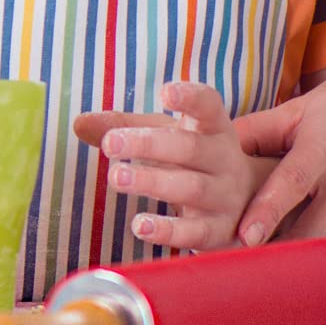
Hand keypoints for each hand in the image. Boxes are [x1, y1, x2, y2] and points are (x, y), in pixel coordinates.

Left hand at [74, 81, 257, 250]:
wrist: (246, 205)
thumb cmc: (193, 159)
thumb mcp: (166, 135)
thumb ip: (125, 127)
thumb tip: (79, 123)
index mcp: (214, 127)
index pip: (208, 105)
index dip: (190, 97)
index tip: (165, 91)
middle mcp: (225, 159)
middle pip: (189, 148)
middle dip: (148, 145)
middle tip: (110, 144)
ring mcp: (226, 197)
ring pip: (190, 188)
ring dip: (151, 182)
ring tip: (115, 178)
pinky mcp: (220, 232)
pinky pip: (195, 233)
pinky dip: (167, 230)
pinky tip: (139, 225)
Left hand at [232, 78, 325, 246]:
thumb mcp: (293, 112)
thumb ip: (254, 132)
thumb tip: (207, 148)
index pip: (295, 180)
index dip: (269, 210)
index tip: (246, 235)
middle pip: (315, 226)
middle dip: (280, 247)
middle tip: (245, 260)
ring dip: (300, 254)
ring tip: (268, 262)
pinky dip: (324, 253)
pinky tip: (304, 254)